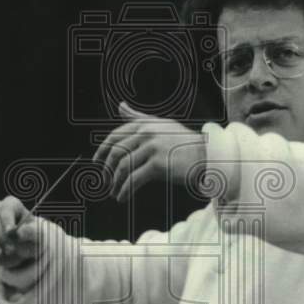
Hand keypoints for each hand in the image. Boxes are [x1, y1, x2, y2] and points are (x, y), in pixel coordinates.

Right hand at [0, 196, 40, 267]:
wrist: (21, 251)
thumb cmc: (30, 239)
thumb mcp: (37, 236)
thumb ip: (31, 232)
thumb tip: (18, 233)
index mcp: (12, 205)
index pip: (6, 207)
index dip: (7, 219)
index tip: (10, 232)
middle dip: (1, 236)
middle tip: (10, 250)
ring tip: (0, 254)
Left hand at [92, 101, 206, 201]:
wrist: (206, 155)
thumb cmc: (183, 141)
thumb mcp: (160, 124)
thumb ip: (138, 117)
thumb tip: (120, 106)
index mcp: (144, 123)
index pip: (114, 137)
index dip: (102, 152)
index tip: (98, 164)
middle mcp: (146, 132)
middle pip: (116, 153)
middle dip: (108, 170)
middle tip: (106, 183)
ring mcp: (152, 147)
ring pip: (123, 168)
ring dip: (116, 183)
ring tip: (115, 193)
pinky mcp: (157, 164)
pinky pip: (133, 179)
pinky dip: (125, 190)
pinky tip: (122, 198)